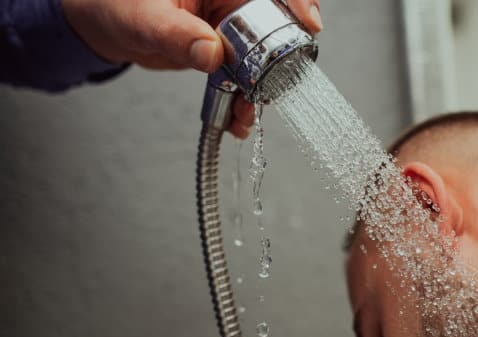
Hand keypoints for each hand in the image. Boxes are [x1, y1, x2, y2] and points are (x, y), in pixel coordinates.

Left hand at [61, 0, 322, 137]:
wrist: (103, 25)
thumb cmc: (115, 3)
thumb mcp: (143, 18)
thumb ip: (176, 34)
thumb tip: (212, 53)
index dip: (297, 2)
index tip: (310, 25)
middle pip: (274, 26)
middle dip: (276, 63)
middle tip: (268, 90)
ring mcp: (229, 27)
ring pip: (261, 57)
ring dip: (258, 91)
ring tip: (245, 116)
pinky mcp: (223, 51)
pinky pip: (243, 75)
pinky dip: (241, 99)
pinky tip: (236, 119)